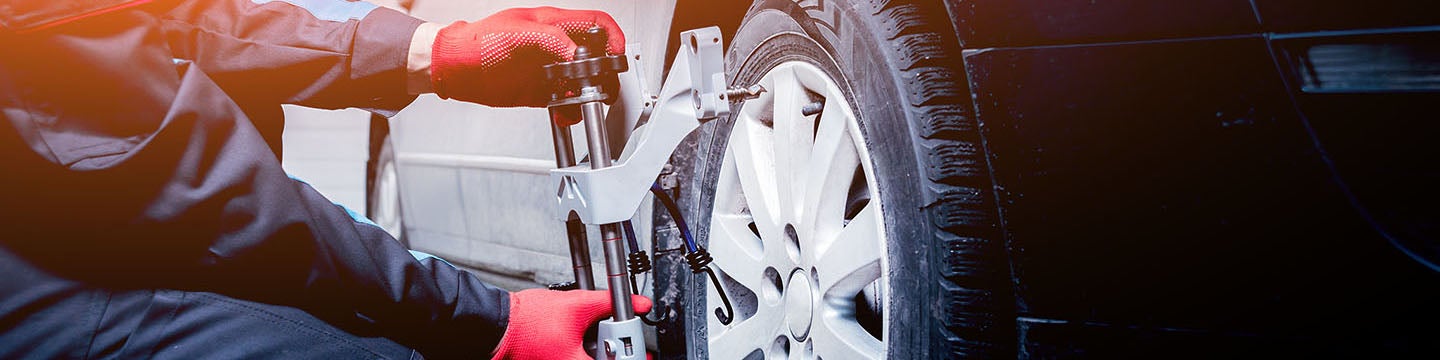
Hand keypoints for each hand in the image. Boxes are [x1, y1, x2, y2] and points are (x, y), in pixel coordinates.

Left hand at [430, 7, 624, 106]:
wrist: (454, 69)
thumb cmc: (478, 43)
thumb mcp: (517, 34)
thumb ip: (551, 40)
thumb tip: (577, 54)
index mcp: (553, 25)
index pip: (596, 24)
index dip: (613, 38)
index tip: (615, 58)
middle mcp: (555, 47)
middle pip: (596, 57)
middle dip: (604, 74)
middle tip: (600, 88)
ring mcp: (550, 70)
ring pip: (584, 83)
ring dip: (588, 96)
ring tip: (579, 103)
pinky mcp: (541, 91)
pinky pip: (565, 102)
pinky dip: (569, 111)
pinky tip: (563, 114)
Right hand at [492, 289, 651, 359]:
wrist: (497, 323)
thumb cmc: (527, 321)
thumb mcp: (577, 304)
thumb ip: (610, 304)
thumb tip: (638, 304)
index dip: (634, 357)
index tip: (643, 353)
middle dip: (613, 350)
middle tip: (617, 338)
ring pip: (590, 359)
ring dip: (598, 349)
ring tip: (592, 333)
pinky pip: (575, 357)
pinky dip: (582, 349)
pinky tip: (578, 335)